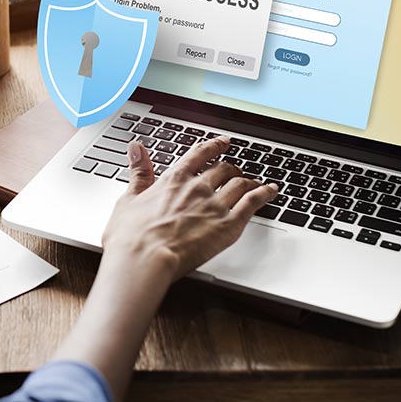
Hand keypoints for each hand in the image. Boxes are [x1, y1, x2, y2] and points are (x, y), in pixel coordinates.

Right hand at [102, 136, 277, 282]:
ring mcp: (215, 204)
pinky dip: (265, 193)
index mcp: (174, 179)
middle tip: (236, 171)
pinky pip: (253, 202)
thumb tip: (136, 149)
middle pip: (223, 169)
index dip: (214, 146)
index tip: (223, 142)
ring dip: (249, 180)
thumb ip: (138, 172)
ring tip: (255, 182)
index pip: (199, 154)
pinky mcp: (228, 225)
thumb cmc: (132, 236)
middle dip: (231, 168)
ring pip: (241, 183)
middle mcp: (198, 187)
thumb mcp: (129, 198)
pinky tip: (272, 191)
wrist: (144, 258)